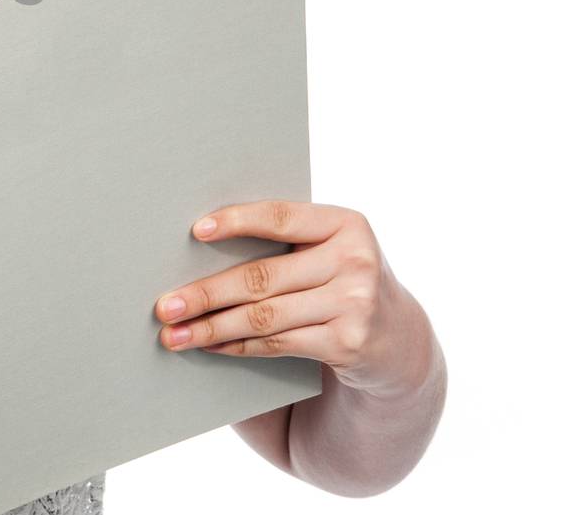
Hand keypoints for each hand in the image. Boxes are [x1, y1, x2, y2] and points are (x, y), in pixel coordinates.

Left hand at [153, 200, 429, 396]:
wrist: (398, 339)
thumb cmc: (340, 280)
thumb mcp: (328, 250)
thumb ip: (285, 241)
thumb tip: (200, 241)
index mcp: (345, 223)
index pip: (281, 217)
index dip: (236, 221)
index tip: (195, 231)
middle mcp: (354, 261)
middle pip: (262, 276)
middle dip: (205, 293)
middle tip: (164, 304)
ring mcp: (355, 304)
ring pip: (264, 316)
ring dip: (211, 327)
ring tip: (173, 333)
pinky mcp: (349, 343)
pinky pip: (278, 343)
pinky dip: (237, 345)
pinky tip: (208, 346)